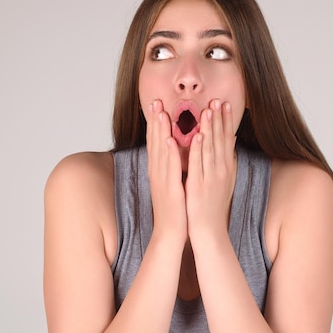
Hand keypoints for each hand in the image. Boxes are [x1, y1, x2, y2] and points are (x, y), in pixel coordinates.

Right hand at [145, 100, 187, 243]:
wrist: (172, 232)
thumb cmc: (175, 207)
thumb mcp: (173, 182)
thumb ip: (173, 165)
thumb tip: (177, 149)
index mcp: (159, 169)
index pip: (156, 141)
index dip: (156, 123)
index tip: (157, 104)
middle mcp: (158, 172)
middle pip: (155, 142)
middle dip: (155, 121)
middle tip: (155, 101)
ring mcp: (162, 180)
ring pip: (161, 151)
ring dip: (161, 132)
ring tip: (161, 113)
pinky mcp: (170, 189)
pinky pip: (171, 168)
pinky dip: (171, 154)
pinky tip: (171, 141)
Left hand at [185, 99, 236, 239]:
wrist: (209, 230)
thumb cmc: (213, 206)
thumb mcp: (224, 181)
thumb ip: (226, 162)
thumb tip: (229, 143)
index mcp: (225, 168)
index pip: (227, 140)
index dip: (227, 122)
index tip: (226, 104)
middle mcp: (221, 170)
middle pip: (220, 140)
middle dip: (219, 119)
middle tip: (218, 100)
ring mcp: (210, 177)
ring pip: (209, 148)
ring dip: (209, 128)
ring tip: (208, 110)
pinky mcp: (198, 185)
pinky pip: (198, 164)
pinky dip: (197, 149)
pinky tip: (197, 135)